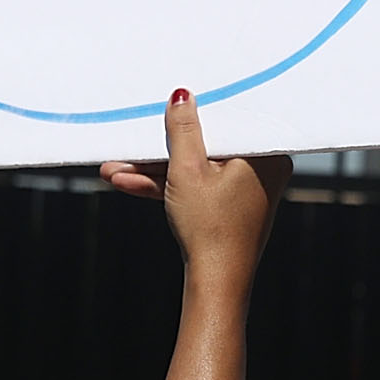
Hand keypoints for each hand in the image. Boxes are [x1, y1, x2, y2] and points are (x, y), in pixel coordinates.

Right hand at [99, 89, 290, 294]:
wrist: (215, 284)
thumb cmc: (210, 228)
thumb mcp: (187, 171)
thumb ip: (183, 130)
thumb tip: (181, 96)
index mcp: (265, 155)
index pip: (228, 119)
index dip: (197, 110)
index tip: (170, 103)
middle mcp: (262, 169)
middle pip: (208, 145)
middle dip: (163, 148)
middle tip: (133, 141)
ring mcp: (245, 190)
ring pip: (198, 169)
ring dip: (156, 170)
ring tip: (114, 169)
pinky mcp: (229, 207)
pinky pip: (199, 187)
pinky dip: (169, 186)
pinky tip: (129, 183)